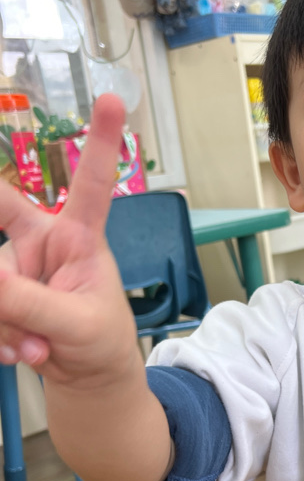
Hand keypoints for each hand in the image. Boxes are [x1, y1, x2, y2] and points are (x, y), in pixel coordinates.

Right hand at [0, 94, 139, 390]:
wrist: (87, 379)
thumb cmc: (101, 342)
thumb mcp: (78, 327)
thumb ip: (32, 305)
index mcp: (80, 238)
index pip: (92, 185)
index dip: (101, 144)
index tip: (115, 102)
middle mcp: (42, 241)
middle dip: (0, 246)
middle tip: (10, 280)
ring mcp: (13, 267)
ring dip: (5, 322)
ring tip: (36, 349)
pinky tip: (19, 355)